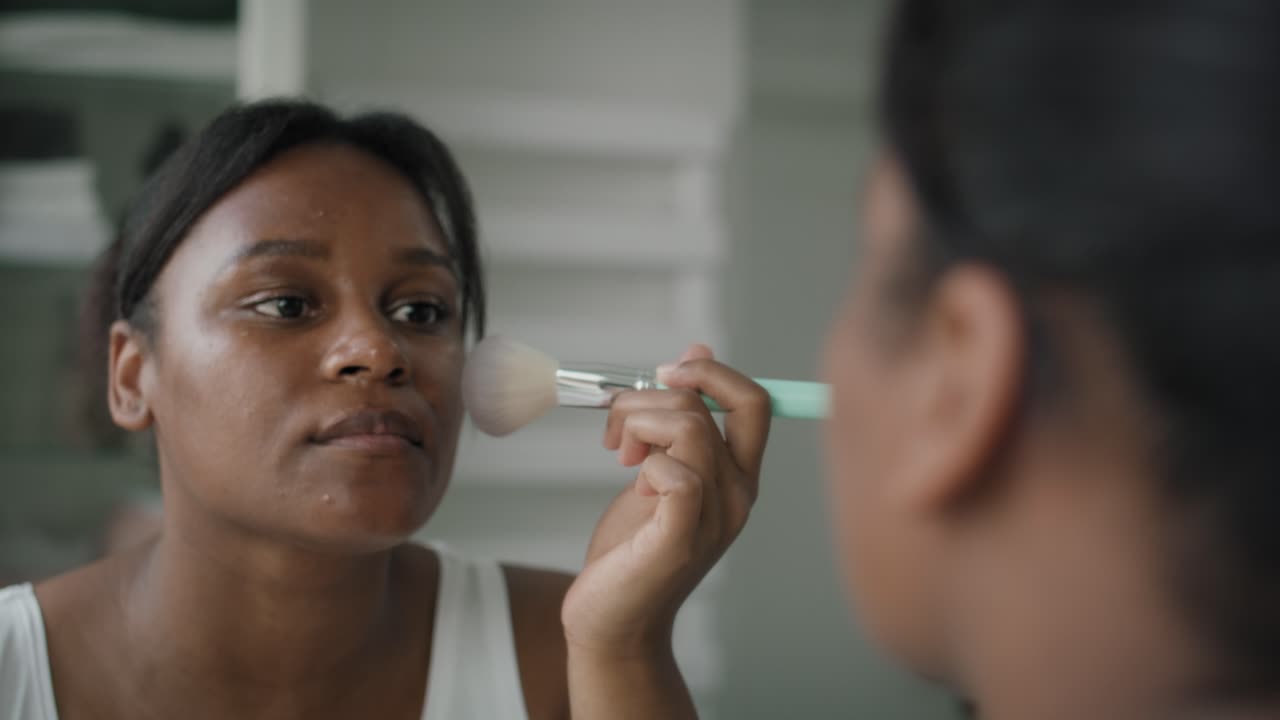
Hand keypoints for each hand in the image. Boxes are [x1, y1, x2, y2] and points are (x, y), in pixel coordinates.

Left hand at [561, 344, 771, 657]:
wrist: (613, 619)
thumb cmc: (632, 547)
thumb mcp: (658, 467)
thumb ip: (681, 419)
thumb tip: (698, 351)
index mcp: (738, 475)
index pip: (755, 401)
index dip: (711, 374)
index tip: (665, 376)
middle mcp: (737, 495)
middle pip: (710, 407)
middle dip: (650, 398)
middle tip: (619, 432)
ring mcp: (712, 519)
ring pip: (689, 428)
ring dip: (637, 423)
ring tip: (619, 454)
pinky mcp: (679, 540)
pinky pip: (678, 476)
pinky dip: (648, 465)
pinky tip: (633, 483)